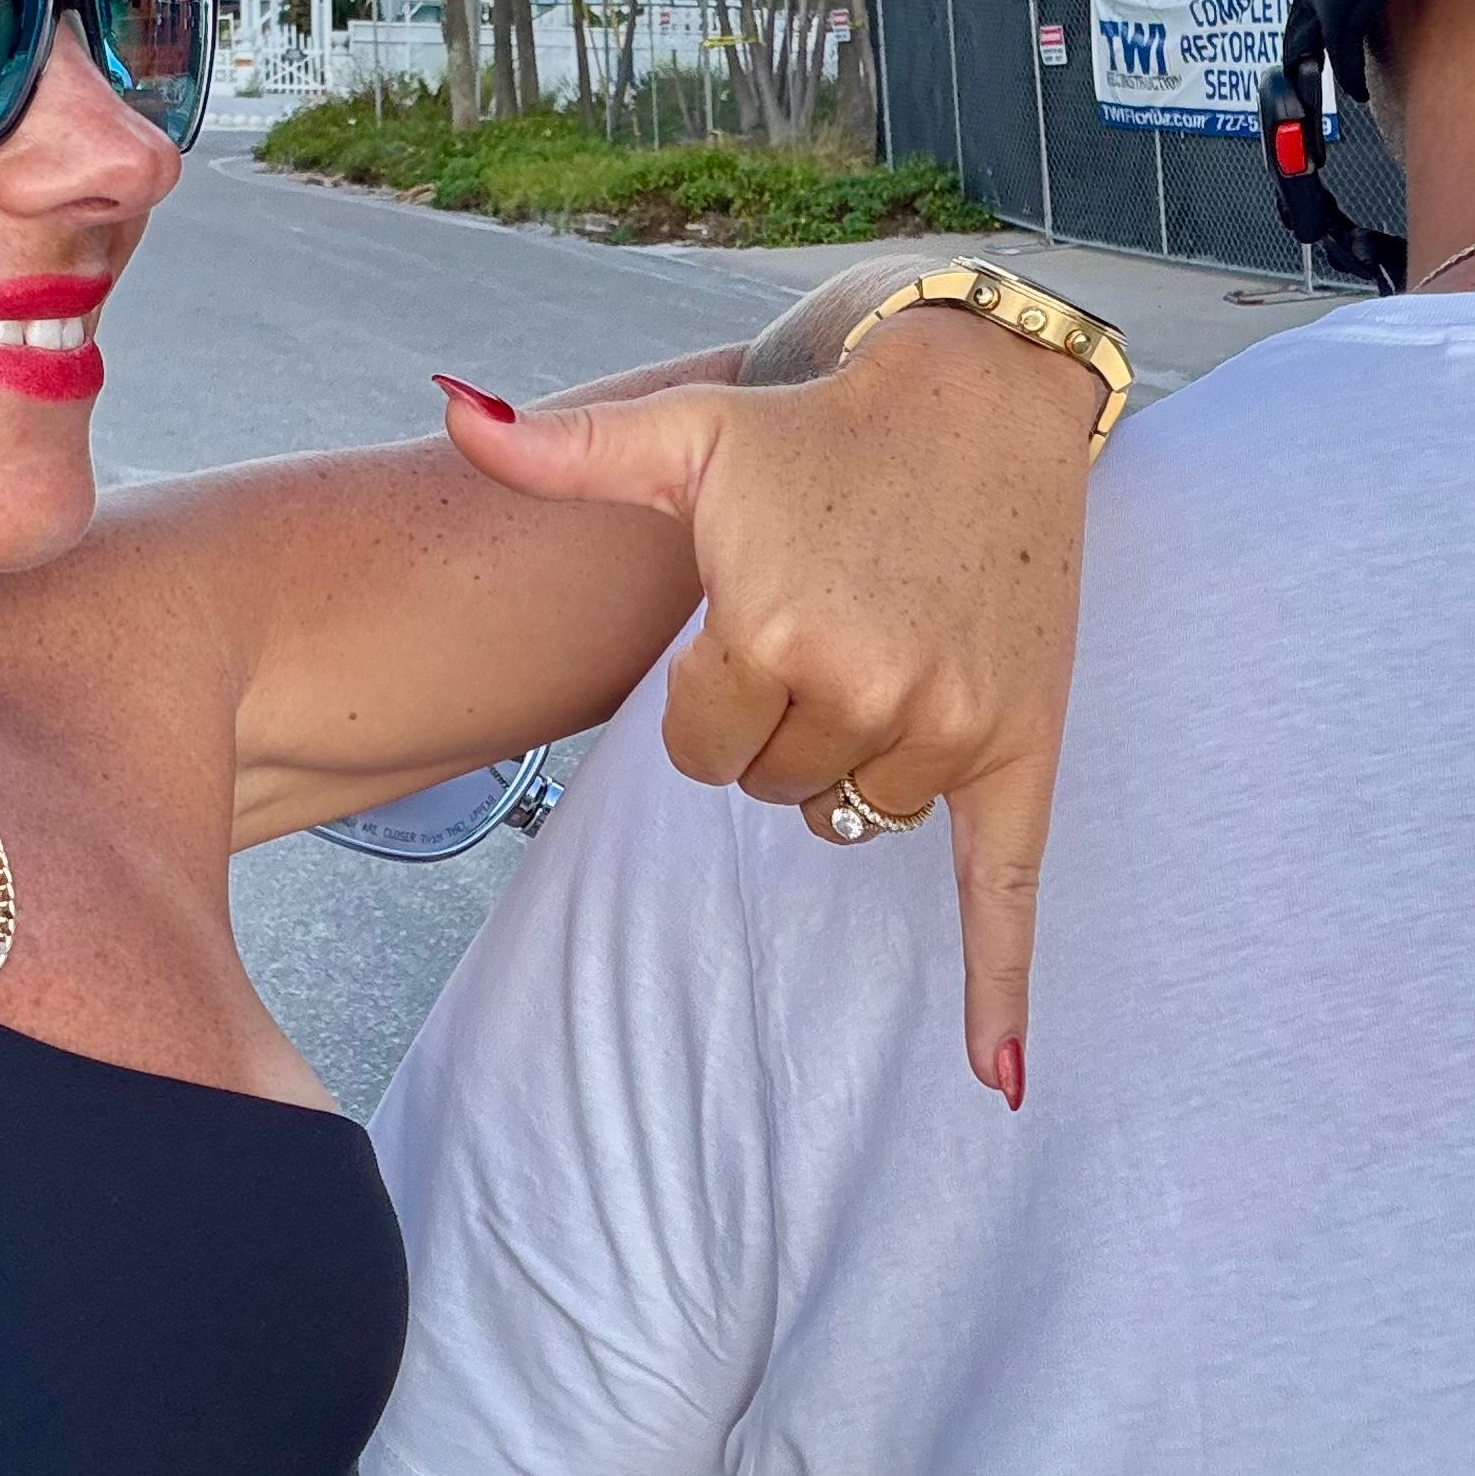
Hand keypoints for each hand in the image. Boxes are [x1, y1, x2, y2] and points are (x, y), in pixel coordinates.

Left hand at [438, 305, 1100, 1103]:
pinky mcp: (1024, 746)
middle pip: (776, 787)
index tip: (745, 624)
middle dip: (778, 726)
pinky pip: (1006, 890)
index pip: (698, 749)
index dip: (710, 695)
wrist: (982, 395)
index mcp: (769, 633)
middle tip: (818, 627)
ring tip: (876, 656)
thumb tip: (451, 410)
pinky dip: (1001, 992)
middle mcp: (864, 688)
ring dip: (850, 763)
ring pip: (856, 816)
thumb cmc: (821, 427)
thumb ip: (562, 451)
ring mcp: (949, 725)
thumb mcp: (685, 433)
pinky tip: (997, 1080)